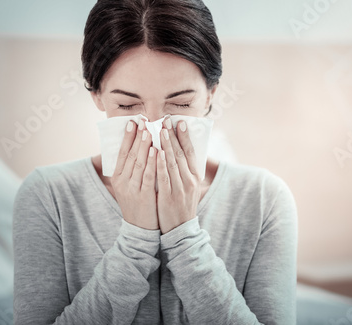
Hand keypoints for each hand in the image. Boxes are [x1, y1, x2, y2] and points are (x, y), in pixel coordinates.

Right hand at [110, 119, 158, 229]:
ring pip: (139, 164)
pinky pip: (149, 176)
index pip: (122, 153)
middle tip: (143, 121)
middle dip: (137, 137)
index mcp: (117, 177)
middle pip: (130, 155)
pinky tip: (157, 151)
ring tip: (149, 131)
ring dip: (144, 146)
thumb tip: (136, 146)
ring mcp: (133, 189)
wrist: (140, 229)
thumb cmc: (137, 202)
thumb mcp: (128, 185)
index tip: (132, 122)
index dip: (127, 137)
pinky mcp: (144, 196)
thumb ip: (131, 168)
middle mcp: (122, 182)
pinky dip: (153, 163)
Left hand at [156, 116, 200, 233]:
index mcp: (195, 177)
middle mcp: (189, 181)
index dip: (185, 137)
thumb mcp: (189, 187)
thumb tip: (181, 151)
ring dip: (166, 145)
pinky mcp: (168, 197)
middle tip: (166, 120)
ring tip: (160, 130)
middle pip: (181, 154)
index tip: (180, 122)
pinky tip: (156, 152)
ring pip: (172, 163)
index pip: (190, 152)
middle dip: (173, 136)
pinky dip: (160, 164)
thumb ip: (185, 171)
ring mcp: (179, 189)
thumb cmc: (182, 205)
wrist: (180, 230)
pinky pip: (164, 177)